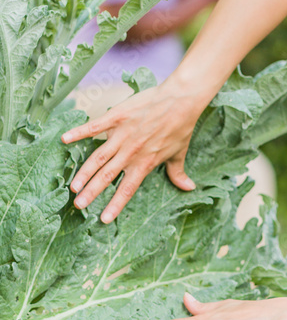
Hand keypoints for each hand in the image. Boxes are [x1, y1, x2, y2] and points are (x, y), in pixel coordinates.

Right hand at [61, 80, 204, 222]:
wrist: (180, 100)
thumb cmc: (181, 126)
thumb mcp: (179, 153)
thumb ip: (177, 173)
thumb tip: (189, 188)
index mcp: (145, 163)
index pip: (127, 189)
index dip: (115, 205)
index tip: (103, 219)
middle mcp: (131, 152)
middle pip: (107, 176)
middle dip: (91, 192)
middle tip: (78, 205)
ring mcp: (122, 134)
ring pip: (98, 157)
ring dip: (84, 172)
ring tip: (73, 186)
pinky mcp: (117, 117)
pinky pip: (95, 126)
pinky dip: (79, 132)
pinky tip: (65, 139)